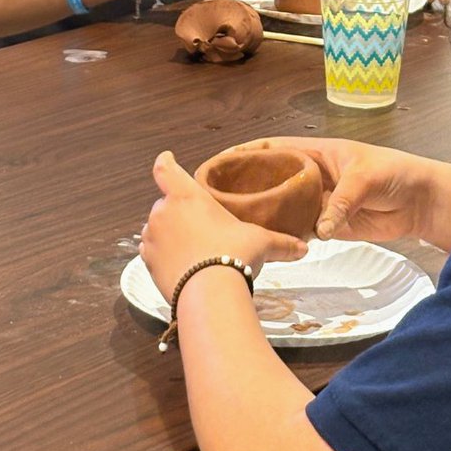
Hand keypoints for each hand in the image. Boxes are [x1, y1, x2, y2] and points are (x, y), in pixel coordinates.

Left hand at [142, 151, 307, 300]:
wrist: (209, 294)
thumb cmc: (234, 254)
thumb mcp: (261, 243)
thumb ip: (280, 243)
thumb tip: (304, 248)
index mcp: (188, 196)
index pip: (167, 169)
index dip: (165, 162)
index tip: (166, 157)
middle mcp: (164, 212)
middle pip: (167, 202)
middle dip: (179, 211)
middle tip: (200, 225)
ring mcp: (152, 237)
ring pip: (158, 227)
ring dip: (170, 233)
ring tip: (192, 247)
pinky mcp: (146, 263)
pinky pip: (151, 251)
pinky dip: (162, 253)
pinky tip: (180, 263)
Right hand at [224, 137, 430, 243]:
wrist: (420, 201)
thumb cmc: (395, 173)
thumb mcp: (366, 178)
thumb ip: (342, 200)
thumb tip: (321, 229)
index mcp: (316, 153)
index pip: (274, 149)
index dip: (247, 153)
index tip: (220, 161)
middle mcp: (312, 176)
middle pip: (272, 179)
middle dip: (247, 185)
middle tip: (217, 198)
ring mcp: (318, 201)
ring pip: (283, 206)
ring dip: (264, 213)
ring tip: (234, 223)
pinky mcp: (329, 225)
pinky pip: (301, 230)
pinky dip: (287, 236)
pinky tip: (267, 243)